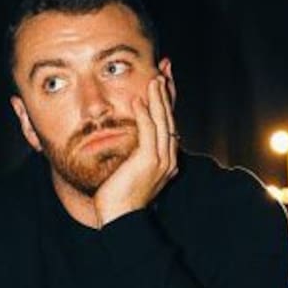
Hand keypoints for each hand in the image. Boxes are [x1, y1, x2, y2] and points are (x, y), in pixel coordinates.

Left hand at [93, 75, 178, 225]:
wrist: (119, 218)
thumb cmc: (118, 196)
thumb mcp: (129, 169)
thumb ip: (133, 153)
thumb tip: (127, 136)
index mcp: (166, 158)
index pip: (168, 122)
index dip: (166, 100)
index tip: (163, 79)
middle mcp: (168, 157)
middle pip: (170, 117)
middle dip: (167, 91)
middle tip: (165, 69)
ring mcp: (161, 159)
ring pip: (163, 121)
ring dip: (159, 98)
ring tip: (155, 78)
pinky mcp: (149, 161)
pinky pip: (149, 131)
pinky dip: (145, 113)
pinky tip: (139, 99)